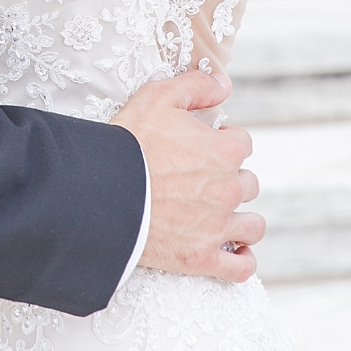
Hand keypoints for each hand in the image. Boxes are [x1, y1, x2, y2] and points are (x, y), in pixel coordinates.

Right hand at [113, 70, 264, 283]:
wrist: (98, 191)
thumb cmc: (126, 142)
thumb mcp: (156, 97)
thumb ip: (196, 85)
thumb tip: (225, 83)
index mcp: (225, 150)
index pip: (242, 143)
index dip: (221, 142)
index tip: (198, 146)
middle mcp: (230, 189)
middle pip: (249, 183)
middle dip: (230, 180)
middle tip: (198, 180)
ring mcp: (218, 226)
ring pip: (252, 225)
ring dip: (241, 219)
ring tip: (218, 216)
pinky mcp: (201, 257)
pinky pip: (240, 267)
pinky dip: (241, 261)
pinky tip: (233, 253)